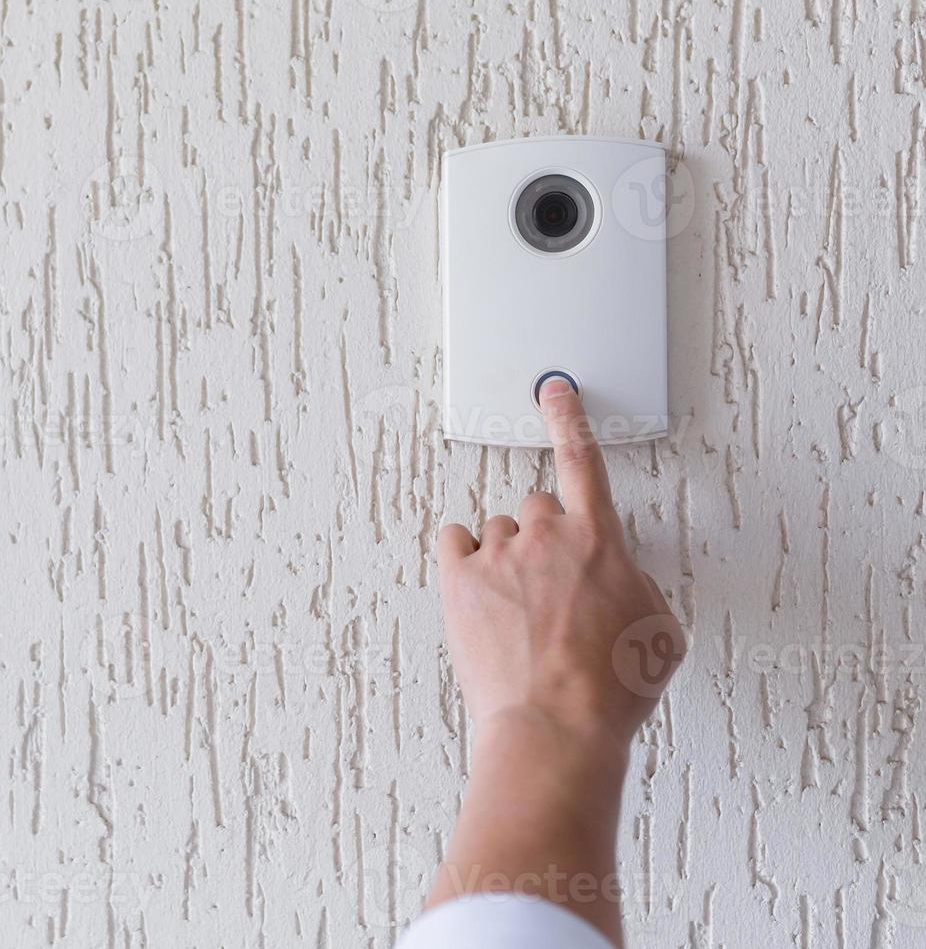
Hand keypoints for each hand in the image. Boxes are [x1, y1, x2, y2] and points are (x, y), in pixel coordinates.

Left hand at [437, 379, 684, 754]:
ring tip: (517, 613)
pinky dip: (463, 559)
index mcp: (600, 540)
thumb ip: (637, 583)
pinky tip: (479, 592)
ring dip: (505, 559)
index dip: (569, 418)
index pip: (583, 459)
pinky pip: (454, 542)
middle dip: (542, 540)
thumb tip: (618, 577)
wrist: (556, 727)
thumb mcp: (660, 631)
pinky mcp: (459, 580)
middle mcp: (546, 536)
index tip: (555, 389)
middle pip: (536, 507)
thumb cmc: (611, 690)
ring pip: (497, 532)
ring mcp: (499, 555)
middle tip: (548, 591)